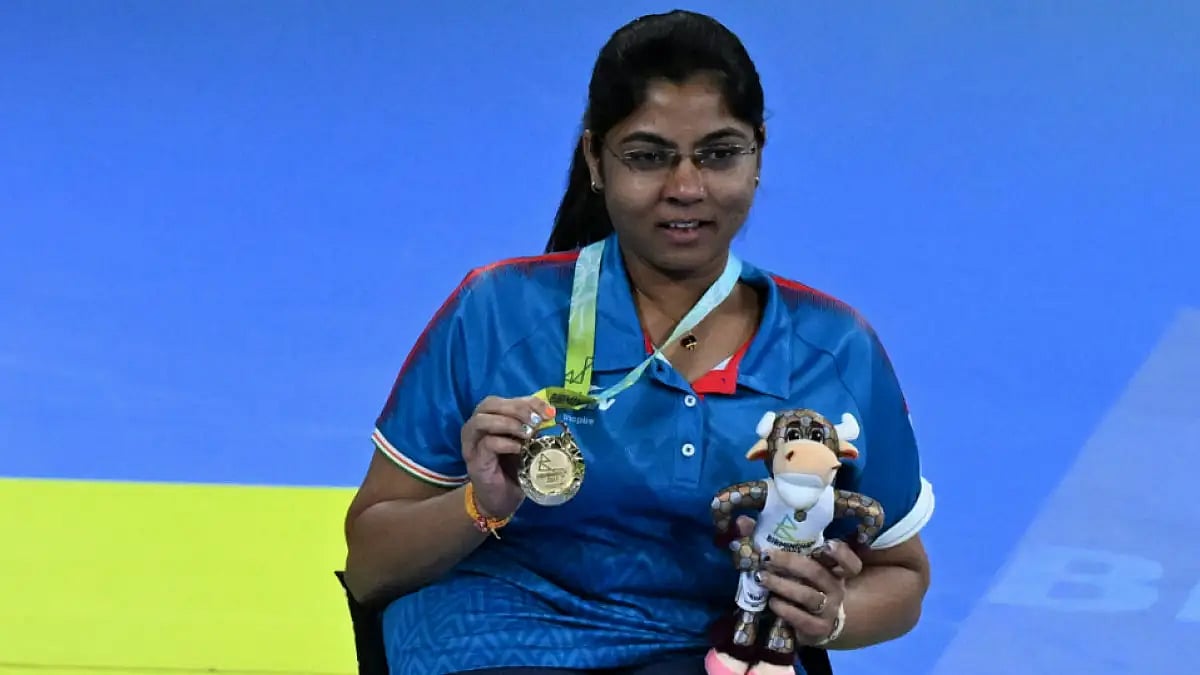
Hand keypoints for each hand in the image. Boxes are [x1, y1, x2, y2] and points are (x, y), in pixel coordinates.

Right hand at [461, 395, 554, 518]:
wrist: (501, 500)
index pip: (506, 400)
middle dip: (517, 409)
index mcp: (490, 418)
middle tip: (536, 422)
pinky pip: (487, 444)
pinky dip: (506, 443)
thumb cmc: (513, 469)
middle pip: (489, 404)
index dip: (528, 402)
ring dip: (508, 423)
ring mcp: (472, 444)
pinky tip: (520, 449)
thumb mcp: (525, 444)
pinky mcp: (474, 461)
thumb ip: (532, 427)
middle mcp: (476, 427)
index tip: (549, 412)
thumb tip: (550, 413)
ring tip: (527, 434)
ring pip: (482, 420)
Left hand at [758, 539, 863, 645]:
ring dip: (782, 585)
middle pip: (818, 573)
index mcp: (834, 570)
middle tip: (766, 557)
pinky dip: (785, 609)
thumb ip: (771, 542)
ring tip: (761, 578)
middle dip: (791, 563)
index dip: (841, 553)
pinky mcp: (817, 629)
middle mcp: (835, 589)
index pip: (849, 562)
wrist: (813, 624)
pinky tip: (771, 602)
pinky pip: (801, 619)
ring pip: (808, 596)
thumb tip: (742, 521)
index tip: (826, 545)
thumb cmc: (803, 585)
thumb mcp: (796, 566)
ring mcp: (828, 611)